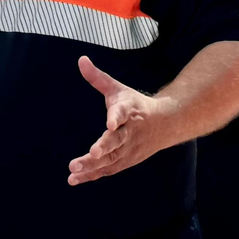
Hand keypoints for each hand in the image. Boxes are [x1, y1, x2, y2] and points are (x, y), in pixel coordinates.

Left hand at [67, 58, 178, 184]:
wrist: (165, 124)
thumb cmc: (135, 105)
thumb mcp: (118, 89)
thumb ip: (98, 78)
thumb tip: (81, 60)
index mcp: (129, 111)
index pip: (122, 113)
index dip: (116, 117)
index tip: (110, 122)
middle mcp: (131, 132)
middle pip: (117, 141)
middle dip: (103, 147)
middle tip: (91, 153)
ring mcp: (129, 149)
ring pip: (111, 159)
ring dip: (92, 166)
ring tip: (73, 169)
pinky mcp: (126, 161)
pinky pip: (108, 169)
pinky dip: (92, 174)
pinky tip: (75, 178)